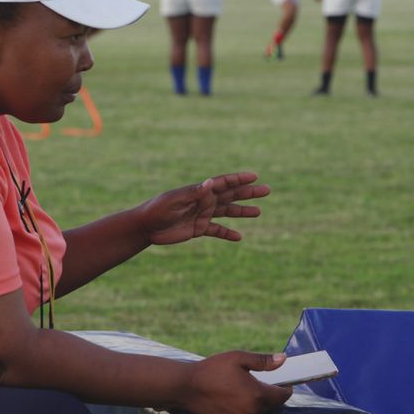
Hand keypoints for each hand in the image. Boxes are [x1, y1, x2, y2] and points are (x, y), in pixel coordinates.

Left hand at [138, 172, 268, 244]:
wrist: (146, 226)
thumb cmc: (158, 209)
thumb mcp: (175, 200)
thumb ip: (194, 192)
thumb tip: (211, 182)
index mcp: (200, 191)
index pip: (223, 183)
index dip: (239, 179)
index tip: (254, 176)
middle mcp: (204, 201)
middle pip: (231, 195)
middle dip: (248, 192)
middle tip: (267, 190)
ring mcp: (203, 215)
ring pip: (228, 212)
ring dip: (242, 211)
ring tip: (259, 211)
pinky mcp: (199, 229)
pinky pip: (217, 231)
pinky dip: (228, 233)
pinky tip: (239, 237)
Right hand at [180, 351, 292, 413]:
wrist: (186, 387)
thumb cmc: (213, 369)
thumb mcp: (238, 358)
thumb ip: (263, 361)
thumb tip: (283, 359)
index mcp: (257, 395)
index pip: (282, 396)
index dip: (286, 387)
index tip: (285, 380)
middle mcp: (252, 411)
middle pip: (273, 405)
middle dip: (272, 394)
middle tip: (265, 380)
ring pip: (260, 412)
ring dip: (260, 402)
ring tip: (249, 387)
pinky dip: (248, 408)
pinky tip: (237, 396)